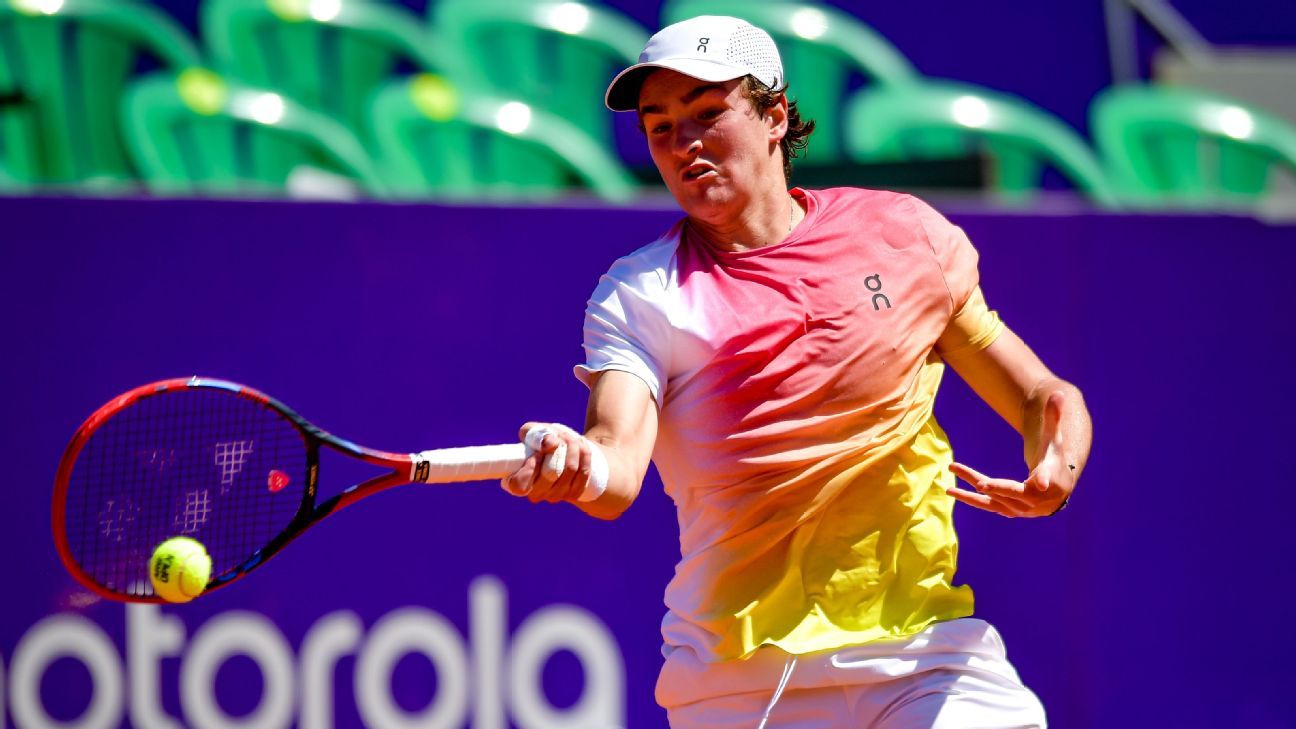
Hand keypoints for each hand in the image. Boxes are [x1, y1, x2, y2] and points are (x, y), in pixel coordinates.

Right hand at [501, 422, 598, 503]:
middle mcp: (536, 493)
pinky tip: (580, 446)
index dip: (529, 469)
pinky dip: (584, 455)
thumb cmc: (542, 439)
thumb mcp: (534, 431)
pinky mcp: (573, 494)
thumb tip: (549, 443)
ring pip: (570, 469)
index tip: (537, 453)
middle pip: (550, 473)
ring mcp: (555, 496)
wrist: (565, 449)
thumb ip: (535, 434)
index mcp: (518, 481)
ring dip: (573, 447)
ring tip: (570, 437)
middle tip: (559, 436)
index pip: (519, 486)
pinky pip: (583, 472)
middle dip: (558, 448)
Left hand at [947, 391, 1074, 517]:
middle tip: (973, 479)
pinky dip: (970, 499)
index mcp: (1050, 483)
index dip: (1039, 480)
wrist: (1057, 486)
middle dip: (990, 485)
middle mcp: (1034, 501)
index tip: (1040, 484)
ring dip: (970, 493)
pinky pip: (987, 505)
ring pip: (993, 499)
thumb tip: (1058, 393)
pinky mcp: (1009, 511)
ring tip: (949, 487)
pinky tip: (952, 490)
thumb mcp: (1054, 439)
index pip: (1041, 481)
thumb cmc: (1054, 458)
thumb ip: (1053, 418)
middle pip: (1008, 491)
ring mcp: (1021, 510)